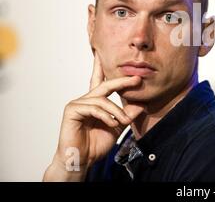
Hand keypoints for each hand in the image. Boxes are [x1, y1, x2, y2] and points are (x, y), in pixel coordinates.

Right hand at [43, 52, 144, 180]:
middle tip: (137, 79)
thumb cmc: (96, 144)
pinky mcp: (72, 110)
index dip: (102, 66)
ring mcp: (78, 104)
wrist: (82, 160)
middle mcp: (86, 100)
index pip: (100, 80)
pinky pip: (94, 108)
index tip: (105, 53)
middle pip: (106, 84)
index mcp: (96, 101)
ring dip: (117, 111)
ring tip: (125, 121)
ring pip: (103, 100)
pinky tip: (111, 123)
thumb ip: (128, 114)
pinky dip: (105, 116)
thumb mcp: (118, 126)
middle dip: (123, 81)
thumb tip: (142, 104)